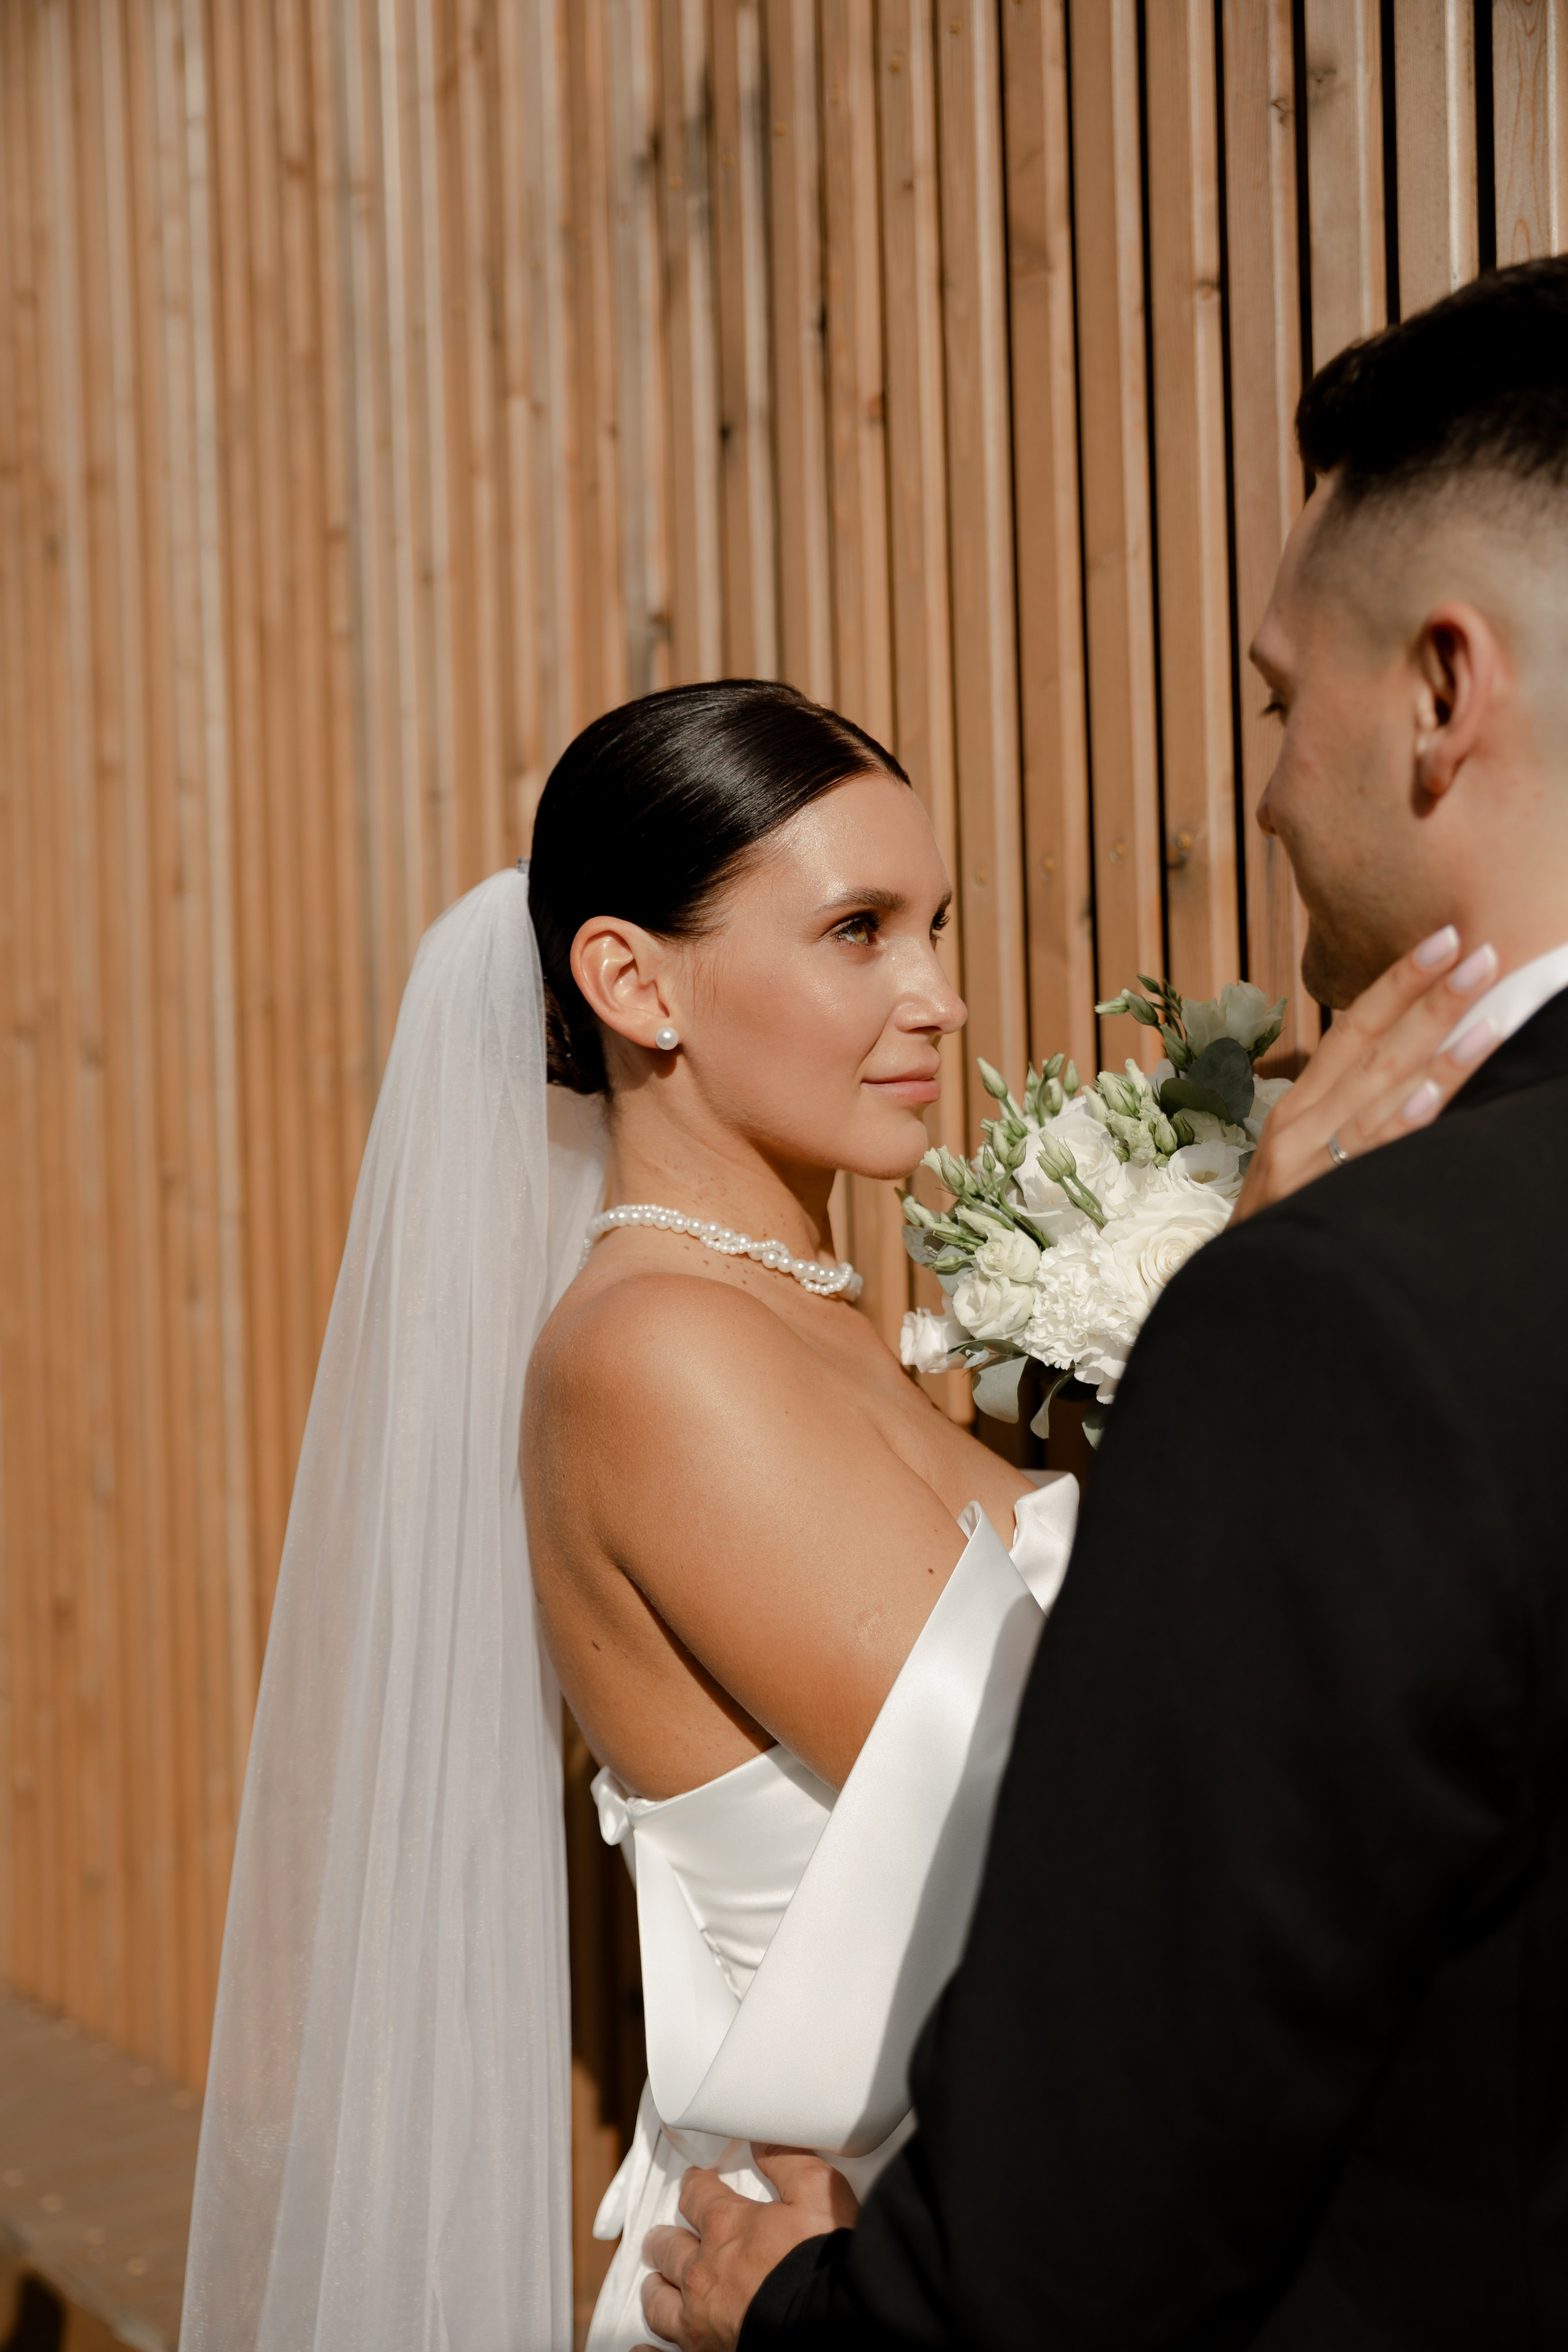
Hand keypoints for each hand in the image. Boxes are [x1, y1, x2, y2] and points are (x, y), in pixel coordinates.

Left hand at [636, 2149, 858, 2351]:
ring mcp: (699, 2320)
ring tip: (655, 2282)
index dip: (695, 2185)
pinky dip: (649, 2350)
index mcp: (726, 2226)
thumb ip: (788, 2160)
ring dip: (656, 2289)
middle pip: (669, 2248)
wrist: (832, 2323)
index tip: (695, 2183)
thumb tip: (762, 2140)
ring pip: (659, 2302)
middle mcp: (702, 2272)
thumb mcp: (818, 2192)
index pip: (696, 2195)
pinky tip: (641, 2348)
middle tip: (662, 2238)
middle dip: (665, 2239)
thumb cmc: (825, 2259)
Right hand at [1233, 927, 1500, 1223]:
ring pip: (1379, 1098)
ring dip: (1439, 1055)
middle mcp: (1298, 1126)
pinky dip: (1399, 1125)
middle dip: (1431, 999)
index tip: (1445, 939)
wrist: (1237, 1295)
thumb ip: (1351, 1114)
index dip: (1398, 981)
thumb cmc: (1282, 1224)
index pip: (1352, 1028)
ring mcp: (1306, 1164)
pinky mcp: (1316, 1204)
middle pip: (1372, 1050)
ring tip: (1490, 1018)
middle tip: (1481, 954)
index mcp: (1298, 1107)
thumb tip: (1419, 1074)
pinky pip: (1367, 1159)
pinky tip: (1433, 1097)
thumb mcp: (1306, 1159)